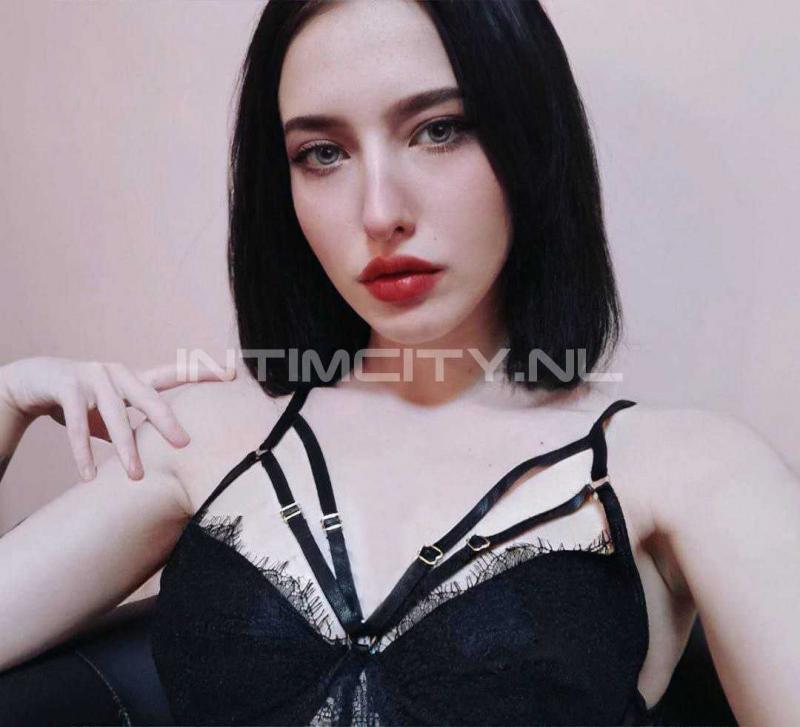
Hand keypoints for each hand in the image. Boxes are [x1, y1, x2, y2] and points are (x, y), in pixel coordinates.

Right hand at [0, 356, 235, 481]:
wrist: (34, 380)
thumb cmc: (84, 400)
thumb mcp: (113, 411)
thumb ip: (137, 426)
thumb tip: (168, 455)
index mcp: (134, 377)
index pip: (174, 374)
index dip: (203, 373)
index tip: (232, 373)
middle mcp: (117, 372)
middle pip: (149, 398)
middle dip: (167, 422)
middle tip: (184, 445)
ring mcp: (92, 377)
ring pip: (113, 417)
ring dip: (124, 449)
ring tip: (135, 477)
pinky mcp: (66, 387)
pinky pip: (76, 426)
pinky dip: (82, 454)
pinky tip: (89, 476)